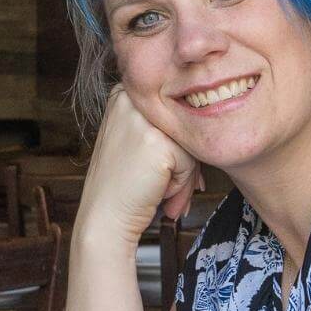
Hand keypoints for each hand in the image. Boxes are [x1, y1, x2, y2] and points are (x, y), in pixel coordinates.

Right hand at [77, 84, 203, 244]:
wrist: (104, 218)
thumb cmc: (124, 187)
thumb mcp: (139, 142)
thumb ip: (165, 128)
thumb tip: (206, 129)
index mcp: (125, 93)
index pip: (172, 114)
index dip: (175, 148)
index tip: (161, 172)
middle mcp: (131, 98)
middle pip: (183, 126)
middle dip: (182, 164)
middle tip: (165, 191)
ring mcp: (143, 117)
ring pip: (189, 143)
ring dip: (183, 177)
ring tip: (161, 194)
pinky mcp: (157, 140)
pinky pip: (190, 161)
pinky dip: (181, 184)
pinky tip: (158, 193)